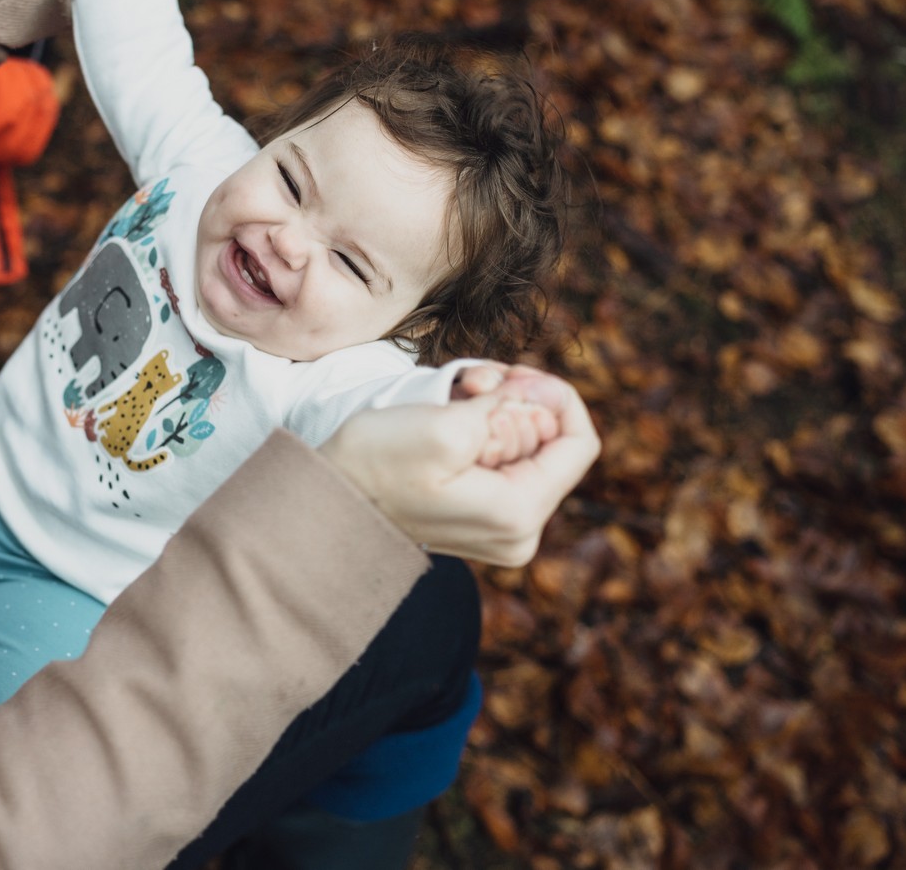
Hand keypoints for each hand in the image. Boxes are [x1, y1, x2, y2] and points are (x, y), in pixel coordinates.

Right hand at [320, 371, 599, 566]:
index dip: (554, 396)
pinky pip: (501, 457)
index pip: (578, 442)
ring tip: (458, 392)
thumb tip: (537, 398)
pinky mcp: (478, 513)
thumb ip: (508, 409)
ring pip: (523, 442)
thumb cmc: (376, 466)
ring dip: (495, 406)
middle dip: (515, 398)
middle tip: (470, 382)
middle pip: (549, 439)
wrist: (326, 499)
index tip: (513, 375)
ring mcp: (499, 525)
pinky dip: (482, 426)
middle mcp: (519, 529)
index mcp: (520, 514)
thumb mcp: (446, 426)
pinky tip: (453, 412)